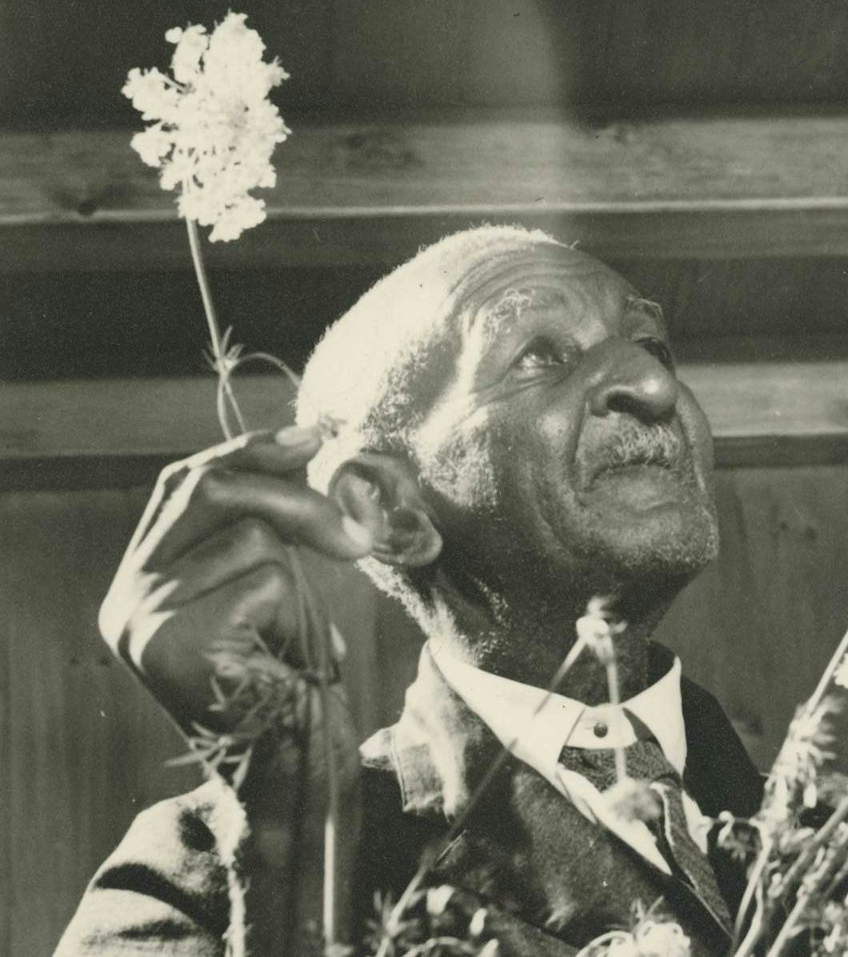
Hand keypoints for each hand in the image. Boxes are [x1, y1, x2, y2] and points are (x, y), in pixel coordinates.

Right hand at [99, 425, 371, 753]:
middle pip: (211, 490)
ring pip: (252, 536)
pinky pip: (266, 580)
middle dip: (295, 496)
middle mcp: (125, 600)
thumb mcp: (271, 589)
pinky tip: (288, 662)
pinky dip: (299, 615)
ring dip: (301, 585)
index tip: (312, 437)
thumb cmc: (290, 683)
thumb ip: (264, 529)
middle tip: (356, 534)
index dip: (247, 450)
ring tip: (294, 641)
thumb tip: (305, 442)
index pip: (181, 485)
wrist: (292, 776)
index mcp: (139, 582)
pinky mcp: (174, 643)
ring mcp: (142, 621)